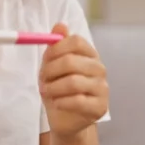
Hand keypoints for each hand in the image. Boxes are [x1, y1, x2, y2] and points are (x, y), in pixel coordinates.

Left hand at [39, 23, 108, 139]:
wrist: (66, 119)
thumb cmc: (59, 89)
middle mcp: (99, 68)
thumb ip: (56, 46)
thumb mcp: (53, 66)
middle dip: (50, 71)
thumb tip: (60, 25)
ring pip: (73, 82)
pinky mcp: (101, 107)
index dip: (56, 49)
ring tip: (47, 92)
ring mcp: (102, 88)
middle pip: (71, 61)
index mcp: (89, 54)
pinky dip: (61, 102)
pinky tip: (57, 103)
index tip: (45, 59)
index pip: (76, 41)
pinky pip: (77, 101)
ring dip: (53, 88)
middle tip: (42, 79)